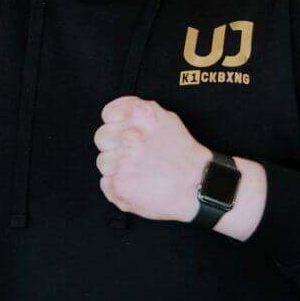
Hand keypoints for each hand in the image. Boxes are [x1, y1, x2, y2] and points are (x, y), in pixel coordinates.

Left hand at [94, 96, 212, 222]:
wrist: (197, 186)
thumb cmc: (184, 154)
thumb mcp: (166, 119)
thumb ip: (139, 114)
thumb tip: (120, 117)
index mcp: (140, 114)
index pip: (108, 114)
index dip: (115, 124)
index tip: (123, 132)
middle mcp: (129, 135)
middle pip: (101, 137)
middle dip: (114, 145)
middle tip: (134, 155)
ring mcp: (122, 162)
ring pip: (103, 162)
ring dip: (117, 167)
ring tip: (140, 171)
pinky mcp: (119, 185)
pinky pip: (106, 183)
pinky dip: (119, 185)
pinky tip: (137, 184)